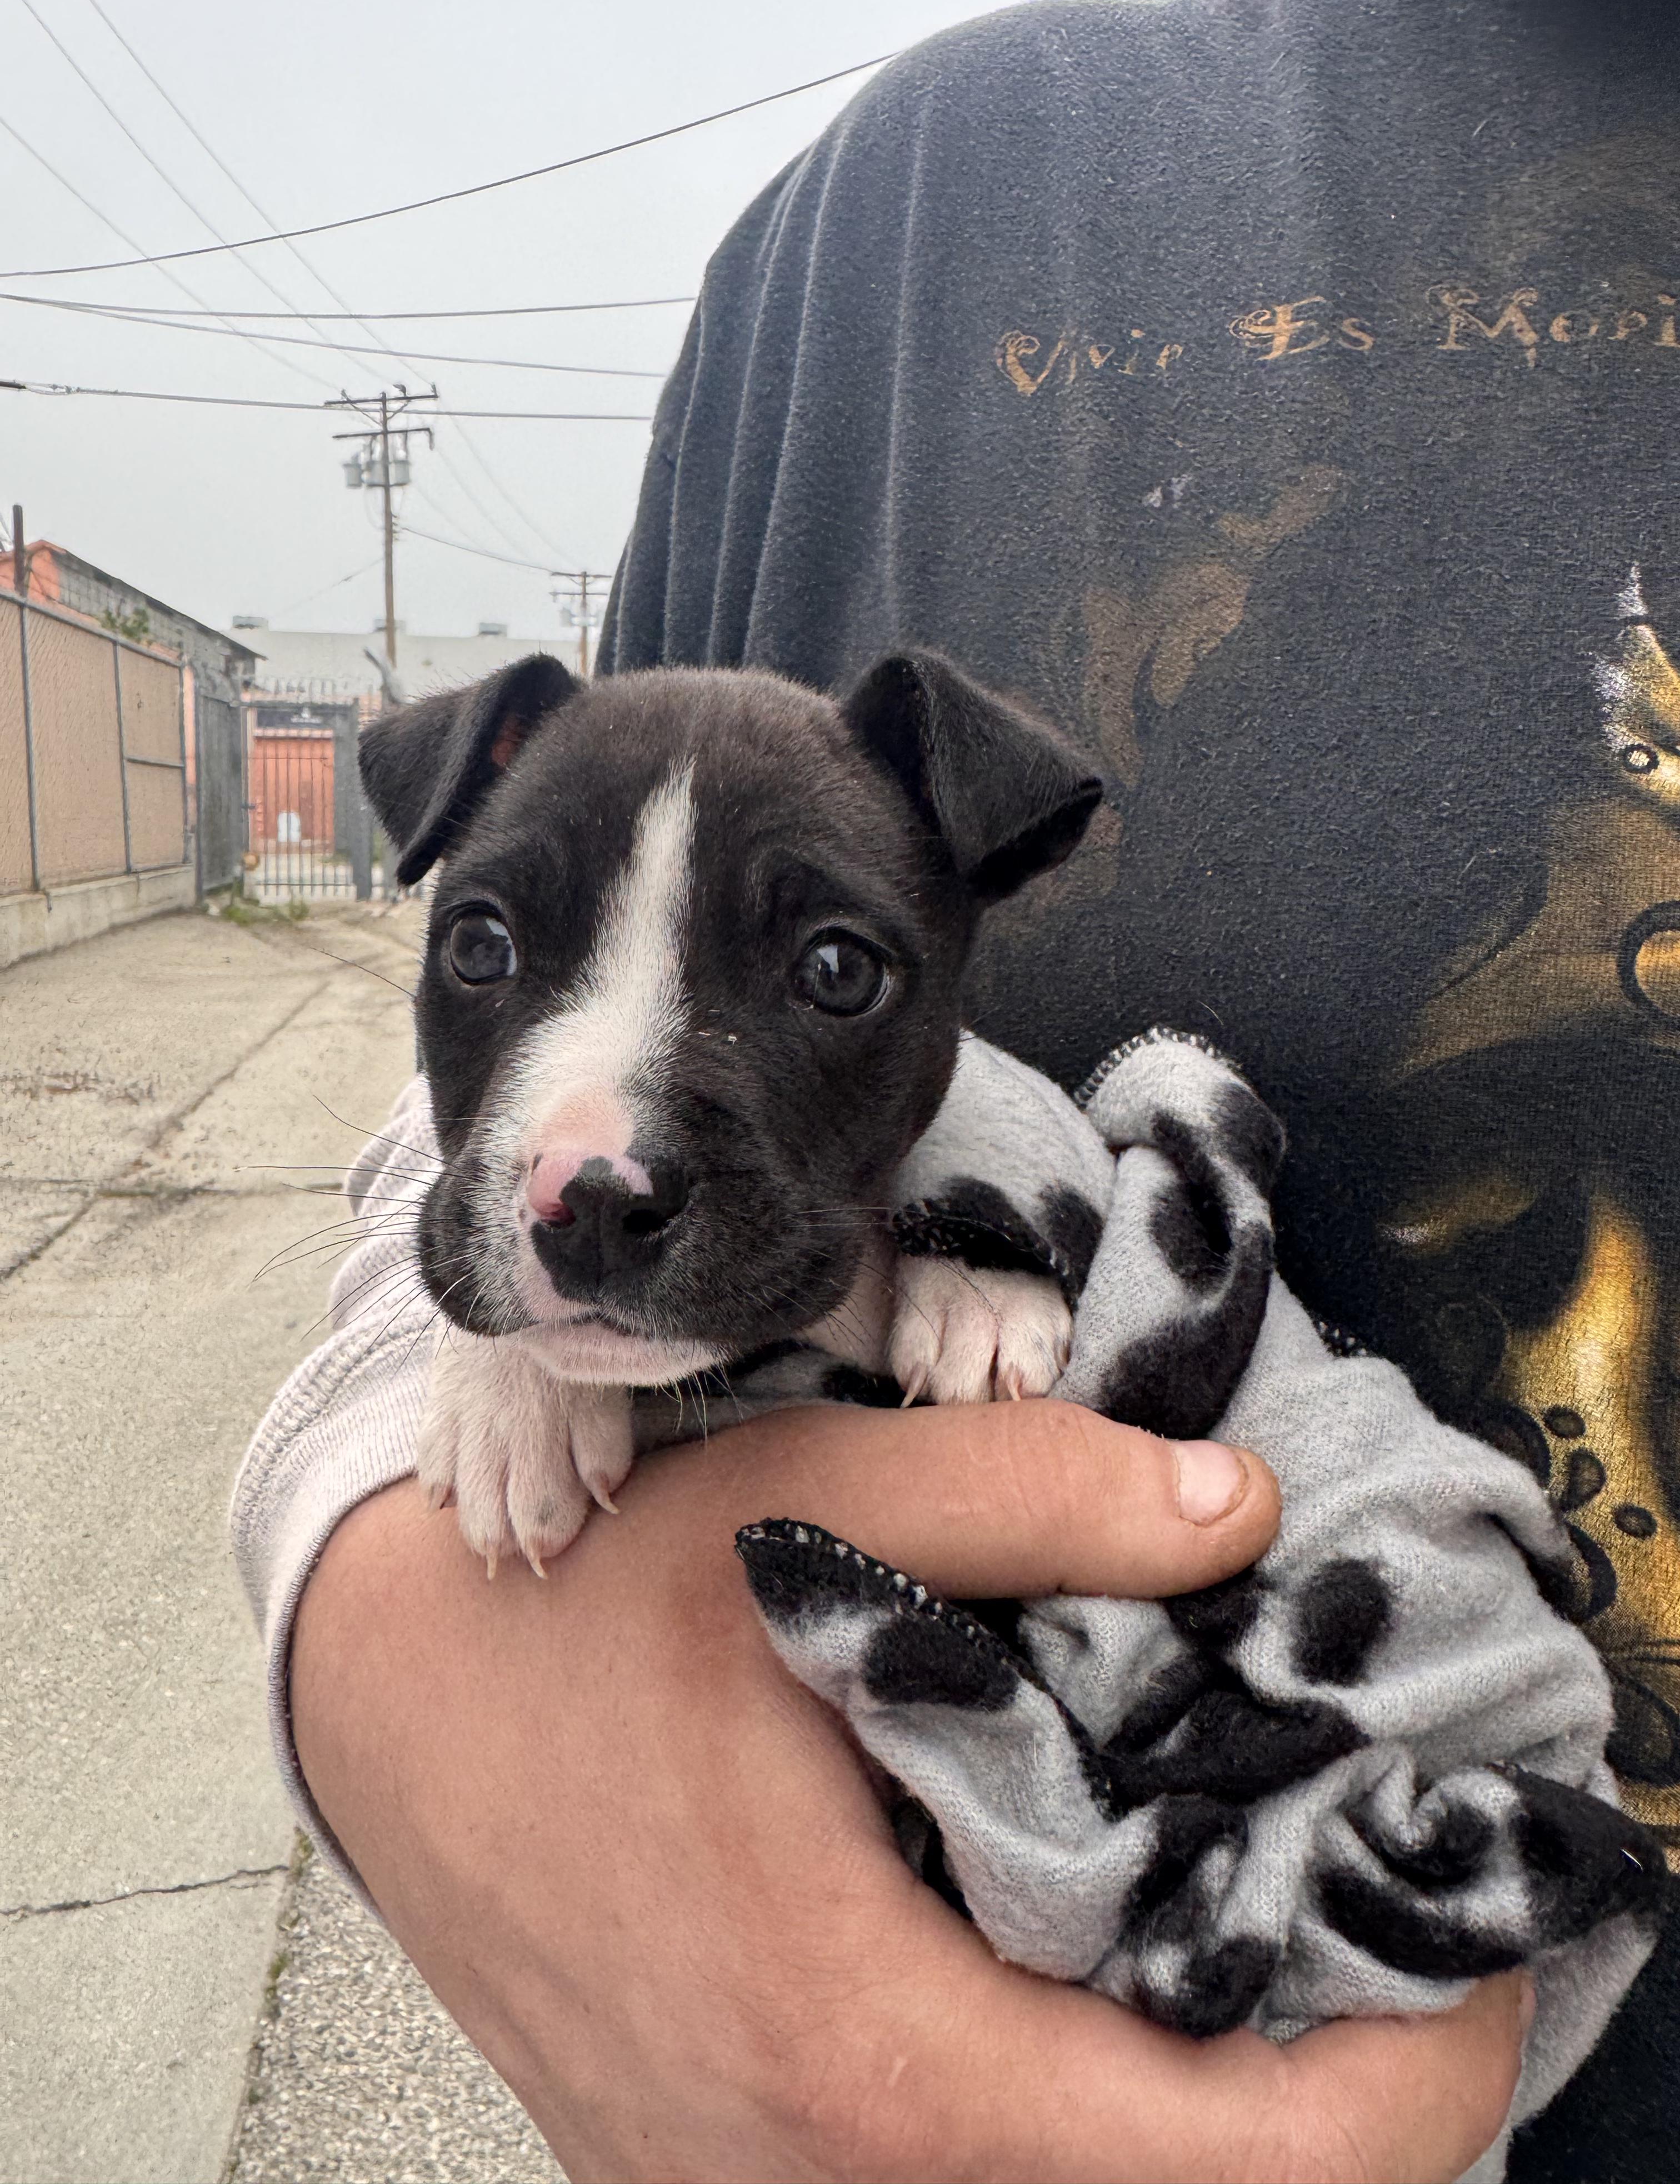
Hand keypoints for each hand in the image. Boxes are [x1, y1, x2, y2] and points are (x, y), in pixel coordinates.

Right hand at [292, 1401, 1526, 2183]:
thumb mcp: (800, 1510)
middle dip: (1331, 2087)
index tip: (1470, 1943)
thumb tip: (1239, 1509)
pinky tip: (1096, 1959)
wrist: (399, 1705)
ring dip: (1204, 2102)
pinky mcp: (744, 2172)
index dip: (1415, 2077)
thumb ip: (1029, 1493)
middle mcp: (821, 2176)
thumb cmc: (579, 1618)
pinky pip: (971, 2176)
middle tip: (1380, 1911)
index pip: (1233, 2176)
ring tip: (1254, 1923)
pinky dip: (1081, 2101)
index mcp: (863, 2047)